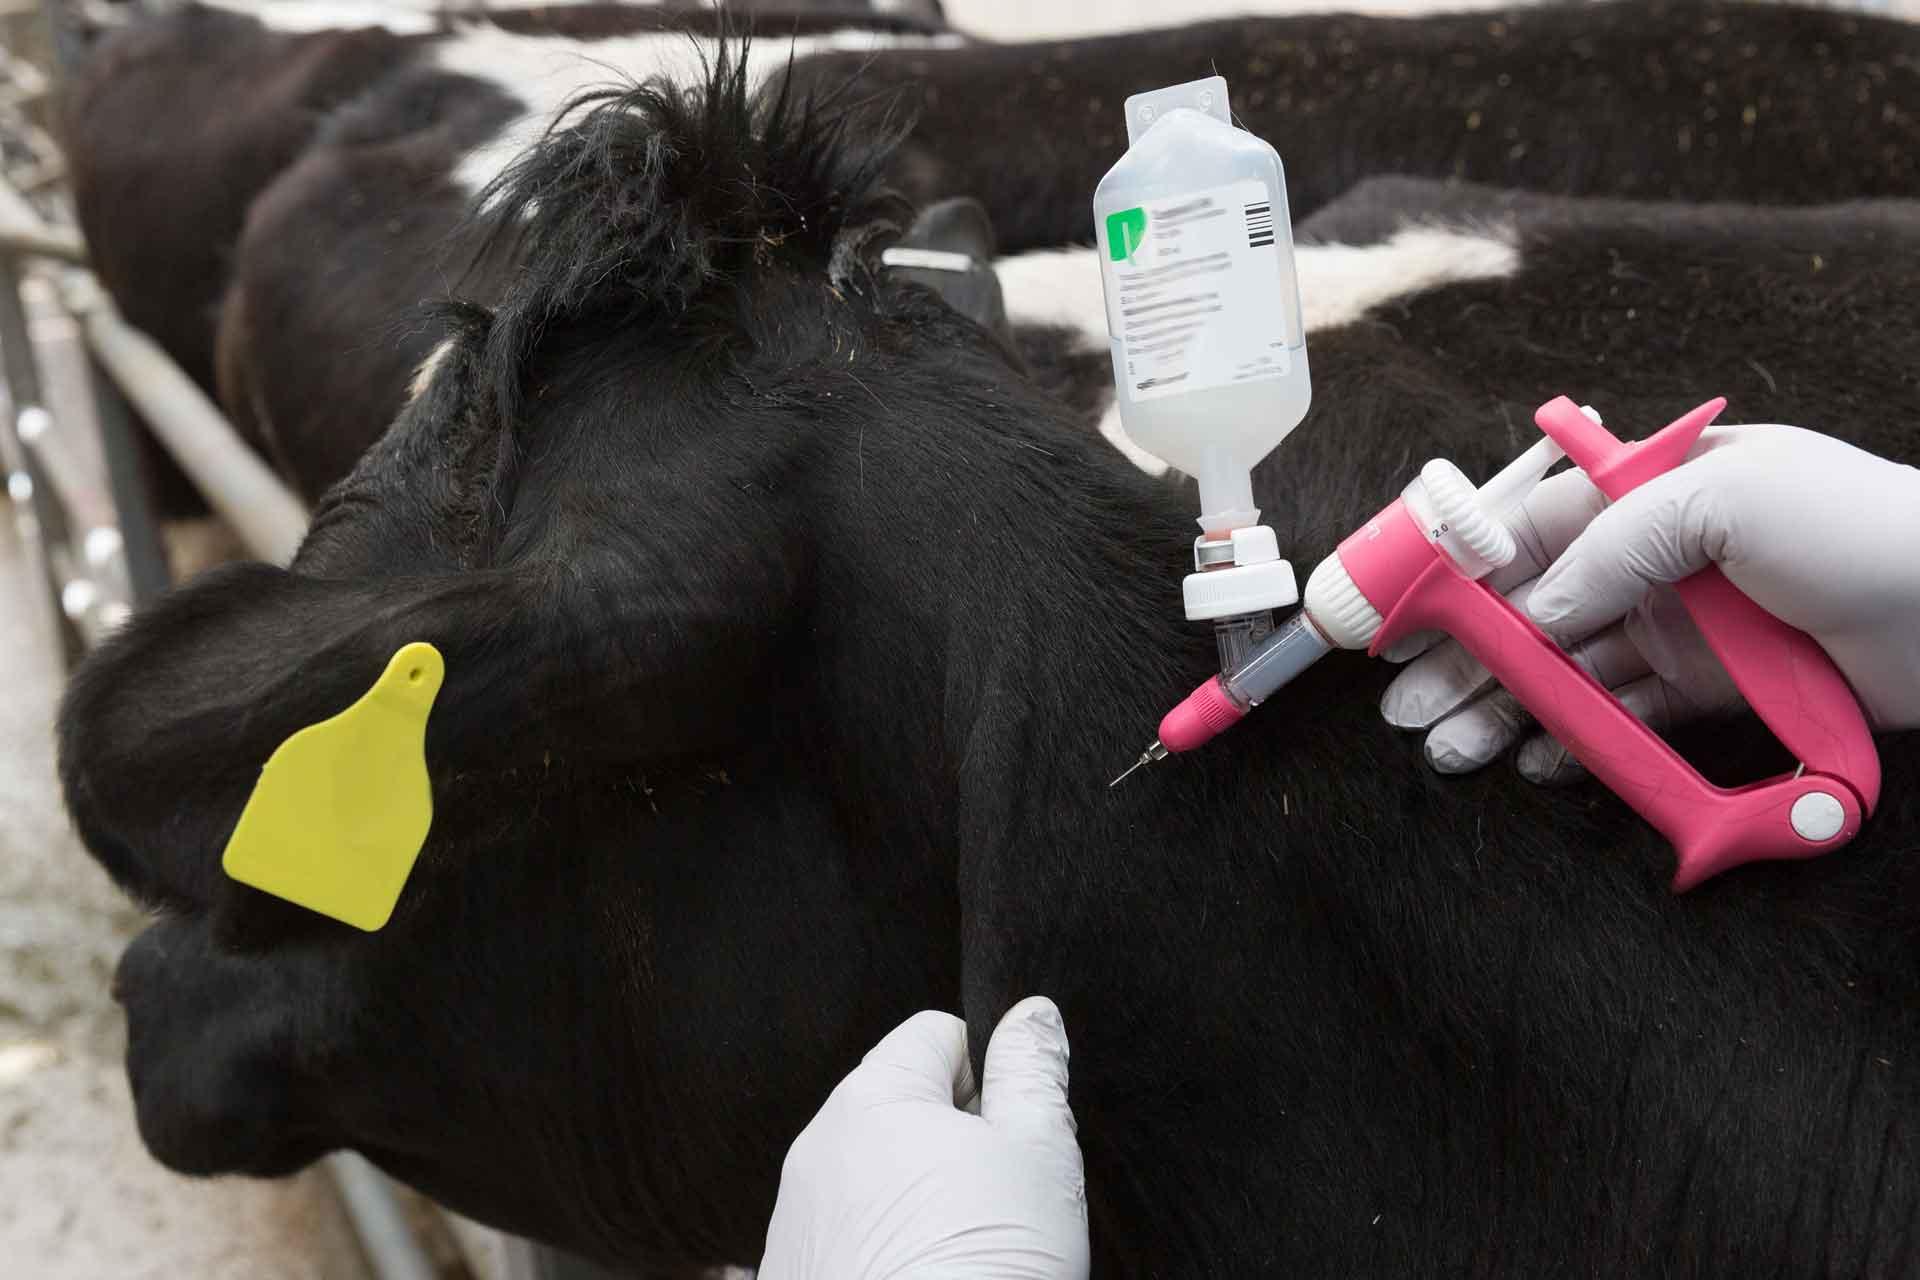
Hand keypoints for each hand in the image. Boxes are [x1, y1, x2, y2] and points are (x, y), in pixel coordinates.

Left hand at [758, 997, 1088, 1279]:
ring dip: (920, 1198)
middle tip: (1002, 1199)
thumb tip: (1032, 1015)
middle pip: (902, 1105)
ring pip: (875, 1175)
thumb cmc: (986, 1271)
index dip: (990, 1072)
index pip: (936, 1034)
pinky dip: (887, 1251)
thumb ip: (1034, 1073)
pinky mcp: (792, 1276)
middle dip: (956, 1139)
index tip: (1015, 1129)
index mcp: (873, 1099)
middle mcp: (818, 1149)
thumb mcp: (1040, 1157)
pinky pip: (848, 1236)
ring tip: (967, 1254)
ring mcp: (796, 1219)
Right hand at [1380, 423, 1919, 781]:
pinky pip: (1622, 723)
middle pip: (1528, 614)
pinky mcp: (1707, 691)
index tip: (1397, 620)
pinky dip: (1576, 745)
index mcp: (1643, 493)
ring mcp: (1675, 628)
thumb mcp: (1723, 497)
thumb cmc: (1858, 526)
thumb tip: (1536, 615)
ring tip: (1451, 749)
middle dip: (1463, 662)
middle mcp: (1648, 560)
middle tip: (1407, 710)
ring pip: (1564, 675)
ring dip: (1504, 712)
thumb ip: (1612, 546)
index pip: (1520, 533)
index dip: (1451, 576)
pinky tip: (1536, 761)